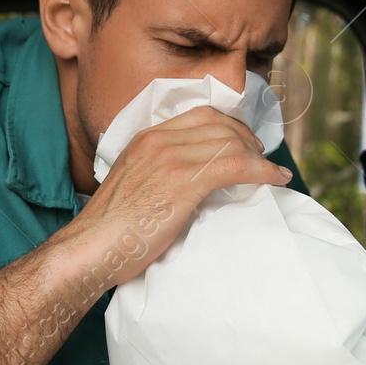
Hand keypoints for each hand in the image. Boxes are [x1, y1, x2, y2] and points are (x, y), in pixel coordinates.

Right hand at [57, 105, 291, 290]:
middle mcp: (158, 140)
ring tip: (270, 171)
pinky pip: (235, 164)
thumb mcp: (133, 187)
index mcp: (145, 139)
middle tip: (260, 156)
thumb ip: (158, 175)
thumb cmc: (109, 232)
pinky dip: (262, 170)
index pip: (198, 115)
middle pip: (218, 123)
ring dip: (257, 155)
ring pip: (230, 142)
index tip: (242, 142)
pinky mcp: (182, 182)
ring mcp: (170, 158)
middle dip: (247, 137)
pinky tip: (275, 179)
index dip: (228, 125)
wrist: (90, 249)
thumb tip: (189, 185)